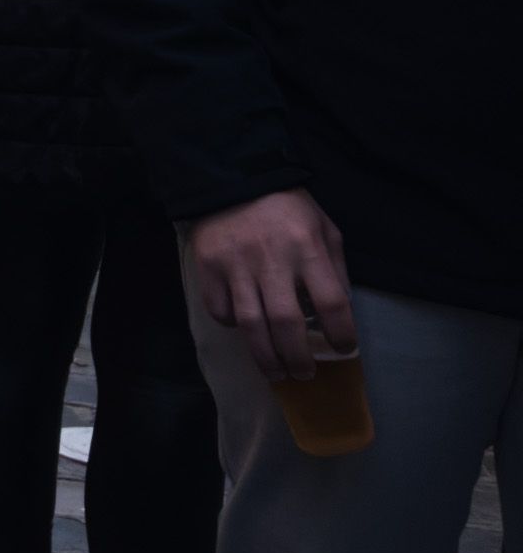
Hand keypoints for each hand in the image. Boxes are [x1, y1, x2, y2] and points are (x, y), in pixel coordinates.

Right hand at [187, 188, 354, 380]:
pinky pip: (220, 309)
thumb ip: (334, 267)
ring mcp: (235, 264)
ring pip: (251, 325)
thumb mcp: (324, 228)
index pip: (332, 303)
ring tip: (276, 374)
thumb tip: (337, 312)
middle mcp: (272, 259)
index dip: (342, 334)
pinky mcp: (207, 266)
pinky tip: (244, 329)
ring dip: (266, 357)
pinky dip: (232, 325)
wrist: (231, 178)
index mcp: (307, 248)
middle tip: (304, 374)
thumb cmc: (287, 207)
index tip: (344, 348)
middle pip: (287, 323)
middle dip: (299, 358)